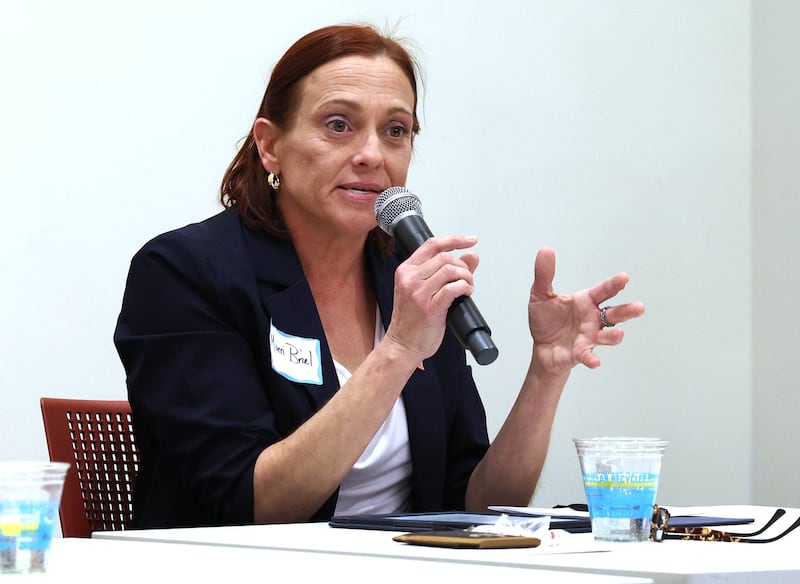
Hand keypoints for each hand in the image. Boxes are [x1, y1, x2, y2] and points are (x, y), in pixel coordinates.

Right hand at [385, 236, 478, 360]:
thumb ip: (446, 271)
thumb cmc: (411, 321)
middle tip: (467, 277)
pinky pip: (454, 288)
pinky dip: (465, 287)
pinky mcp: (430, 307)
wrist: (402, 345)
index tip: (470, 240)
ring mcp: (419, 292)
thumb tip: (471, 256)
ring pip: (450, 270)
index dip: (455, 240)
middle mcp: (410, 278)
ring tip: (467, 286)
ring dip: (466, 277)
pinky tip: (466, 293)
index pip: (432, 244)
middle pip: (445, 257)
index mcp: (406, 270)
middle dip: (462, 266)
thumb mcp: (423, 291)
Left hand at [528, 247, 644, 373]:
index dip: (614, 285)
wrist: (541, 347)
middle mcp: (592, 319)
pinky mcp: (581, 353)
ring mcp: (589, 336)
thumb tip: (545, 250)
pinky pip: (589, 356)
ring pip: (608, 335)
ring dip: (614, 335)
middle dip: (627, 310)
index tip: (624, 278)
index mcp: (586, 302)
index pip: (603, 291)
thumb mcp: (541, 294)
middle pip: (615, 313)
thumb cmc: (546, 320)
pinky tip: (595, 362)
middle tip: (639, 308)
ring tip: (619, 333)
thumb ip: (544, 274)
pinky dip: (592, 358)